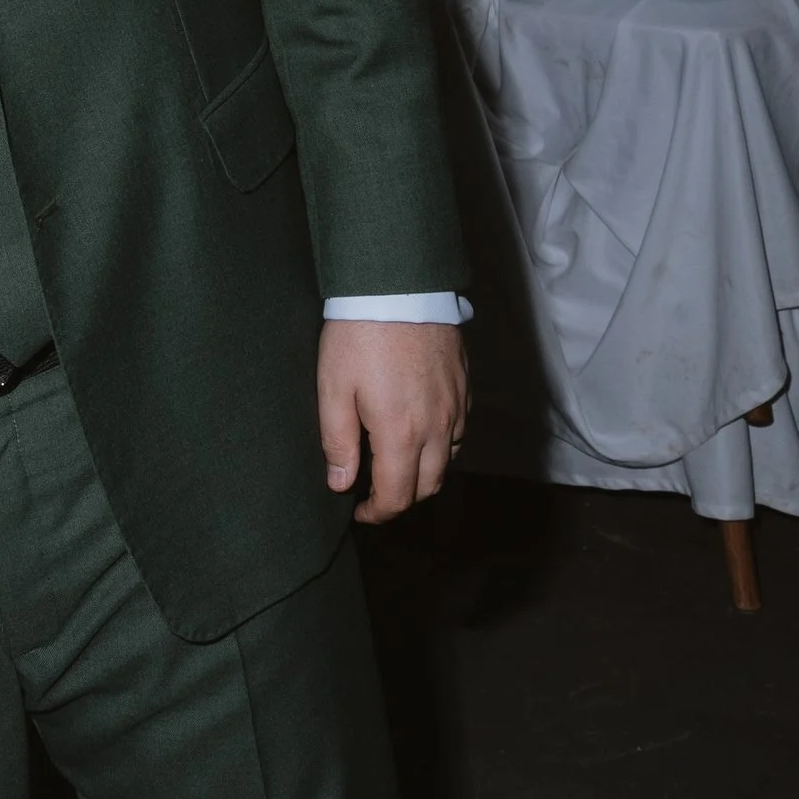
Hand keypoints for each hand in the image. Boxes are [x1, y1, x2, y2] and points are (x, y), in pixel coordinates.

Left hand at [318, 319, 468, 523]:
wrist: (398, 285)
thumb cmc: (359, 335)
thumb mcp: (333, 388)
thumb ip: (338, 442)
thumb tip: (340, 483)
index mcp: (401, 434)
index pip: (397, 496)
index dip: (377, 513)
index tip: (359, 511)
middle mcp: (437, 427)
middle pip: (428, 486)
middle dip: (402, 499)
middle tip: (375, 493)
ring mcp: (456, 406)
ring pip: (448, 461)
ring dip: (424, 474)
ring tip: (397, 464)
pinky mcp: (465, 386)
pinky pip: (460, 432)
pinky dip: (443, 446)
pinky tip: (421, 432)